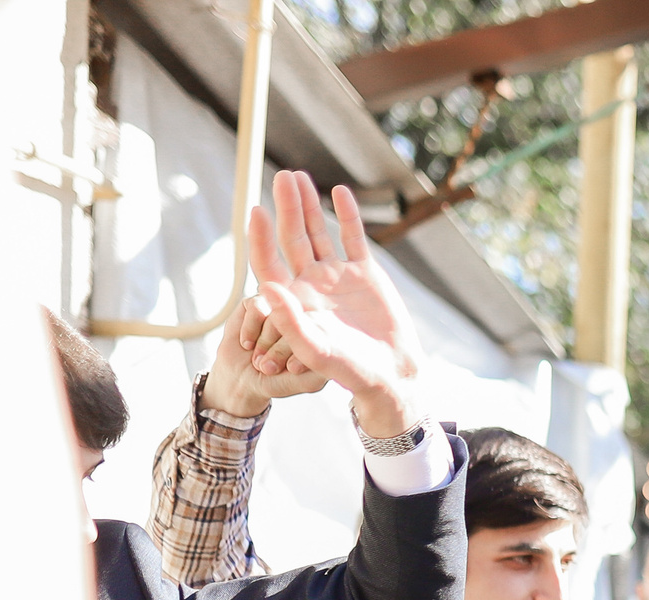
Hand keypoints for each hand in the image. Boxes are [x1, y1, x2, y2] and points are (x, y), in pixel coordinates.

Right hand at [199, 295, 326, 418]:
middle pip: (298, 323)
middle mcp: (303, 319)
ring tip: (258, 358)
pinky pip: (257, 306)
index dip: (300, 355)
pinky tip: (247, 344)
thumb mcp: (303, 382)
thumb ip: (318, 369)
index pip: (319, 334)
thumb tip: (332, 352)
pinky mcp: (259, 303)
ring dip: (264, 341)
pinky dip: (250, 328)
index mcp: (319, 336)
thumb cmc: (276, 381)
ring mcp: (281, 310)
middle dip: (278, 351)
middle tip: (268, 368)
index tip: (290, 370)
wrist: (242, 379)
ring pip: (278, 315)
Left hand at [243, 172, 427, 438]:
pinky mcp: (365, 274)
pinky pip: (353, 238)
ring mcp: (338, 276)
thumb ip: (290, 320)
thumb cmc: (351, 370)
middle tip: (283, 179)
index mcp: (295, 300)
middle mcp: (312, 283)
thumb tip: (264, 287)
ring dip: (308, 205)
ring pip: (318, 232)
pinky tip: (339, 193)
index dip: (260, 237)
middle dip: (287, 207)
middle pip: (292, 238)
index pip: (269, 261)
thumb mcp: (316, 350)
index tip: (257, 210)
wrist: (390, 374)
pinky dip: (348, 215)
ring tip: (298, 176)